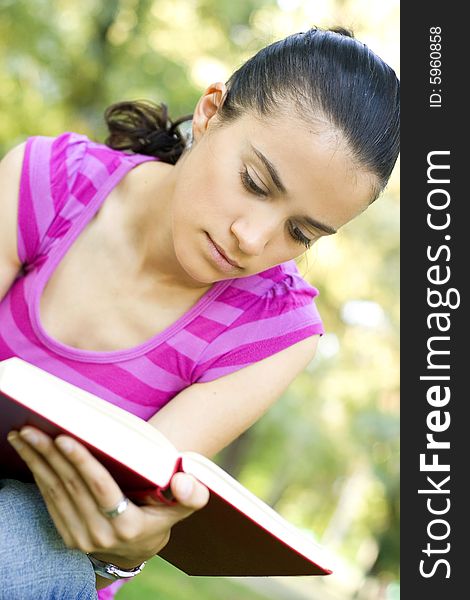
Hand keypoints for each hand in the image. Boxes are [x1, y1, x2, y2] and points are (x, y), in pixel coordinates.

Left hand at [7, 427, 208, 568]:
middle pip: (71, 487)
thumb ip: (192, 494)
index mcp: (128, 525)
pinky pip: (49, 501)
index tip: (65, 438)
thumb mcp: (183, 507)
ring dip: (37, 462)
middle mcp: (101, 534)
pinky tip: (30, 455)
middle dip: (49, 455)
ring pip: (54, 492)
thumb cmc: (161, 517)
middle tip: (32, 428)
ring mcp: (80, 537)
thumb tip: (183, 480)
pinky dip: (38, 475)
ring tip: (23, 436)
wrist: (138, 550)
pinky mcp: (66, 535)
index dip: (82, 463)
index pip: (100, 489)